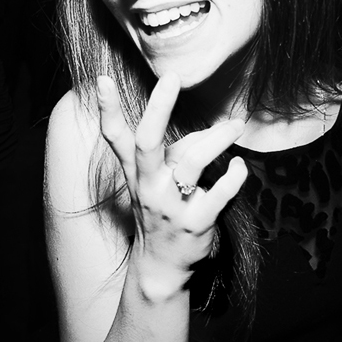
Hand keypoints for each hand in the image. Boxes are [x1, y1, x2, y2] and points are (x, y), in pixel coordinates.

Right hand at [96, 72, 246, 287]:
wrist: (161, 265)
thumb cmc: (161, 209)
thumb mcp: (157, 180)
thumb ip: (179, 150)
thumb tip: (213, 130)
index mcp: (136, 171)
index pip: (115, 137)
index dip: (106, 109)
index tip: (102, 79)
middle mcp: (148, 185)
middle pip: (147, 142)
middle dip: (158, 107)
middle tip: (171, 77)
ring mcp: (171, 205)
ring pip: (193, 161)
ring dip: (218, 138)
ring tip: (236, 126)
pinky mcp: (196, 222)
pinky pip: (220, 192)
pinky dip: (235, 174)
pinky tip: (238, 166)